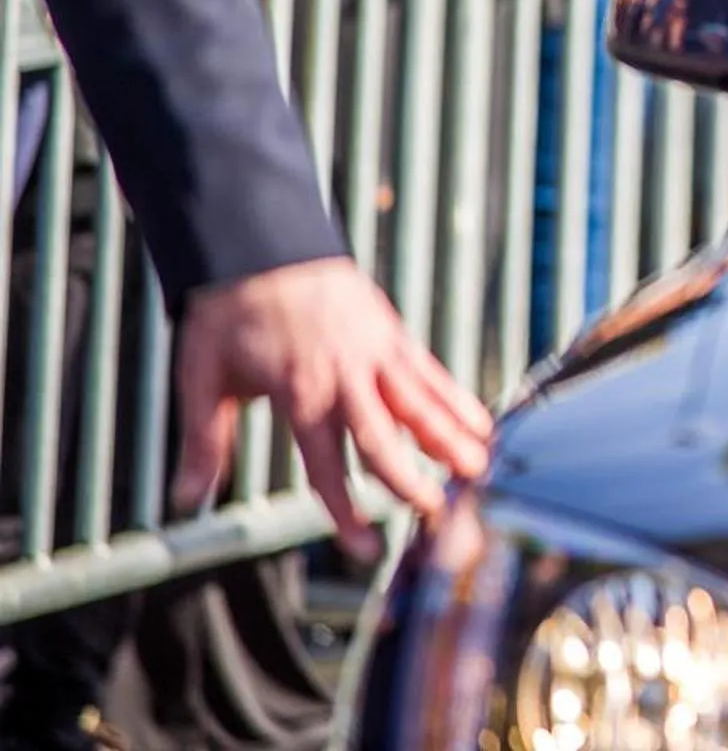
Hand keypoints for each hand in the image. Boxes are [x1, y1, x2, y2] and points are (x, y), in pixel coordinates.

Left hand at [173, 257, 491, 560]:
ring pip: (422, 401)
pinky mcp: (391, 332)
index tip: (363, 549)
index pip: (328, 464)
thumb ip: (202, 441)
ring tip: (480, 469)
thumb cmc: (227, 312)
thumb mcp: (201, 378)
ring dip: (451, 437)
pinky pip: (430, 372)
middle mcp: (345, 375)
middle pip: (385, 435)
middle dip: (412, 477)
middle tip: (437, 512)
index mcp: (300, 392)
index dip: (346, 509)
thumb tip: (186, 500)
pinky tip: (479, 422)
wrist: (260, 239)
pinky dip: (456, 398)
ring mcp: (376, 351)